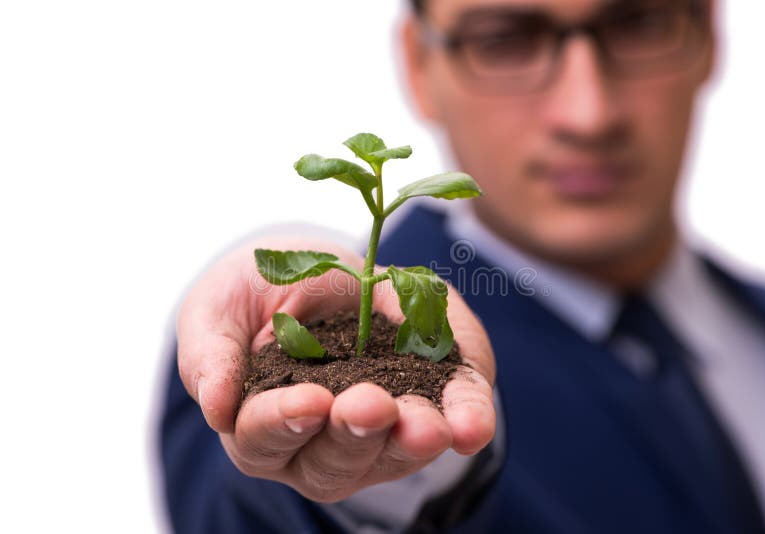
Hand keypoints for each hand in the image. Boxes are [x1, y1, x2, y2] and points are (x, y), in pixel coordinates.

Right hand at [177, 236, 495, 501]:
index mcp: (259, 426)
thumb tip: (216, 406)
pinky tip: (470, 423)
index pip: (265, 438)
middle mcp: (315, 445)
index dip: (285, 422)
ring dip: (412, 441)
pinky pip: (446, 422)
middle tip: (372, 406)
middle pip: (334, 460)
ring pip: (391, 454)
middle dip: (355, 435)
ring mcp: (372, 436)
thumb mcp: (217, 311)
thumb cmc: (251, 296)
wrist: (308, 272)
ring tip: (429, 424)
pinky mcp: (421, 406)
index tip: (310, 401)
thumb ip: (211, 355)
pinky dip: (463, 420)